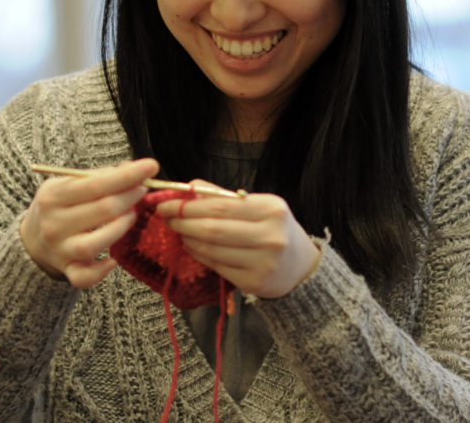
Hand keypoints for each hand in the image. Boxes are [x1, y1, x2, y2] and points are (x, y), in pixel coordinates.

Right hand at [20, 158, 158, 287]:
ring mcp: (60, 249)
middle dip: (130, 197)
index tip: (151, 167)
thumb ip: (99, 176)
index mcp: (53, 196)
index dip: (127, 176)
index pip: (96, 184)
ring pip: (95, 243)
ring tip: (131, 215)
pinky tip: (112, 260)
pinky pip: (83, 277)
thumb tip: (132, 169)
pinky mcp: (67, 270)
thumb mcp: (68, 184)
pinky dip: (100, 272)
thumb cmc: (59, 205)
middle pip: (103, 210)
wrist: (32, 239)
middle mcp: (54, 224)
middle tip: (142, 190)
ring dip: (121, 228)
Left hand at [156, 183, 321, 297]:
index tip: (167, 202)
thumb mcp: (259, 206)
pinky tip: (192, 247)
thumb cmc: (275, 230)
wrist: (302, 267)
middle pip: (213, 229)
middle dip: (183, 222)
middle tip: (166, 217)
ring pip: (212, 249)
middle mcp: (270, 235)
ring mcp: (263, 262)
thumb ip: (224, 196)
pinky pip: (217, 266)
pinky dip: (199, 255)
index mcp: (271, 209)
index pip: (220, 206)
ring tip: (179, 231)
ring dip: (188, 239)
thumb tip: (188, 186)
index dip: (188, 205)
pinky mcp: (254, 283)